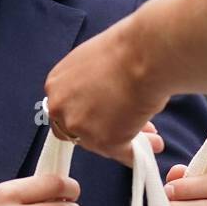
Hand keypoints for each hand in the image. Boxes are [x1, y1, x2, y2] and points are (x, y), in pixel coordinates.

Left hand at [45, 24, 168, 162]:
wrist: (145, 54)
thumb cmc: (127, 51)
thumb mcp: (92, 63)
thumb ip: (86, 85)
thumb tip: (101, 101)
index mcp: (55, 86)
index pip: (63, 111)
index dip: (86, 117)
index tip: (104, 117)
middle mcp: (61, 108)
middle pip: (76, 132)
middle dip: (103, 131)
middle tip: (126, 129)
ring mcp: (81, 127)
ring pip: (102, 145)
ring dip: (126, 141)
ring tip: (151, 139)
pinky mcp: (105, 142)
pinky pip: (123, 154)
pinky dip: (136, 154)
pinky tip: (149, 149)